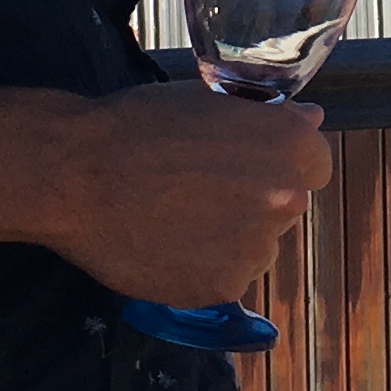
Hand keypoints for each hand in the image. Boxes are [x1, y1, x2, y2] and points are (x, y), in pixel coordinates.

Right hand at [30, 81, 329, 304]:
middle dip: (251, 202)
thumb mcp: (208, 102)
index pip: (314, 165)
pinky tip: (164, 246)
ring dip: (227, 239)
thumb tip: (312, 121)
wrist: (75, 173)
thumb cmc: (138, 125)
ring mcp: (257, 248)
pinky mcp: (223, 288)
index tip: (243, 167)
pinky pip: (224, 279)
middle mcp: (286, 198)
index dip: (277, 165)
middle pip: (284, 208)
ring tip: (172, 219)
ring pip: (255, 247)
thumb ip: (268, 118)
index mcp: (291, 146)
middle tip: (196, 192)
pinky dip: (200, 269)